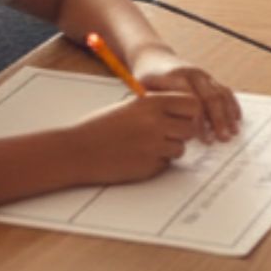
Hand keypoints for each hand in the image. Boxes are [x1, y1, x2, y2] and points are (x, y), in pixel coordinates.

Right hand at [74, 89, 200, 185]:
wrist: (78, 151)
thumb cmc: (101, 125)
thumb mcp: (131, 105)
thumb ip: (157, 106)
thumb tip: (184, 110)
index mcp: (152, 103)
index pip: (192, 104)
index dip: (190, 111)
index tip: (184, 116)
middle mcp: (156, 123)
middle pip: (190, 129)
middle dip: (182, 132)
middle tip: (168, 133)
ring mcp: (154, 147)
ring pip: (181, 149)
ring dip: (170, 148)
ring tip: (149, 145)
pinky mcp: (149, 168)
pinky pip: (166, 164)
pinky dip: (158, 162)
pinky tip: (139, 157)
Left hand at [138, 62, 241, 141]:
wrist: (153, 57)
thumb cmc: (147, 79)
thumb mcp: (144, 90)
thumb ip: (155, 108)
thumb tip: (165, 133)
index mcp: (176, 77)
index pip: (192, 100)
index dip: (198, 120)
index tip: (202, 139)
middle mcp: (193, 74)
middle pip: (210, 96)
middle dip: (218, 119)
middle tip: (222, 138)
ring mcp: (203, 75)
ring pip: (220, 93)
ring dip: (228, 114)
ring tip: (233, 132)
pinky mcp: (208, 78)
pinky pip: (224, 90)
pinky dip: (232, 104)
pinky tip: (236, 118)